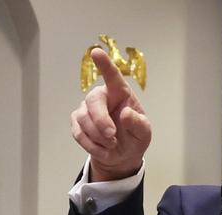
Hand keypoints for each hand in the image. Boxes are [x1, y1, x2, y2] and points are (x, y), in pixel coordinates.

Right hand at [70, 48, 151, 181]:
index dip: (104, 64)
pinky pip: (79, 133)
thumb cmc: (134, 138)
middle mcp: (102, 97)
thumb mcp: (144, 133)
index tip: (96, 52)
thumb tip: (125, 113)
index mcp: (120, 93)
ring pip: (84, 120)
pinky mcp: (77, 123)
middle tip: (112, 136)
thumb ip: (138, 124)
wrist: (122, 155)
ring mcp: (86, 109)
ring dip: (99, 138)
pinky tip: (104, 150)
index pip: (112, 76)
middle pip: (93, 101)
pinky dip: (92, 146)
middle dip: (101, 121)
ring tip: (112, 145)